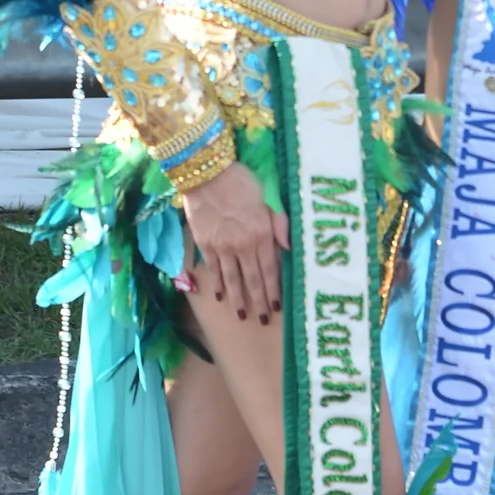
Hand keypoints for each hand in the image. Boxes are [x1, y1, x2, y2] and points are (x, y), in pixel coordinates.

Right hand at [182, 161, 288, 325]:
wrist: (208, 173)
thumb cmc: (242, 182)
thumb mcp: (268, 199)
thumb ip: (280, 223)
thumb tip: (289, 247)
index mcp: (261, 234)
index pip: (271, 269)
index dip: (274, 290)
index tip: (277, 307)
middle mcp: (243, 245)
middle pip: (252, 280)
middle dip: (258, 302)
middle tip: (263, 320)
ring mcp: (222, 247)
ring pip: (232, 279)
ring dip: (238, 299)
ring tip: (241, 315)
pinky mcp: (205, 244)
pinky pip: (213, 269)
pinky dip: (217, 284)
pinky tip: (220, 296)